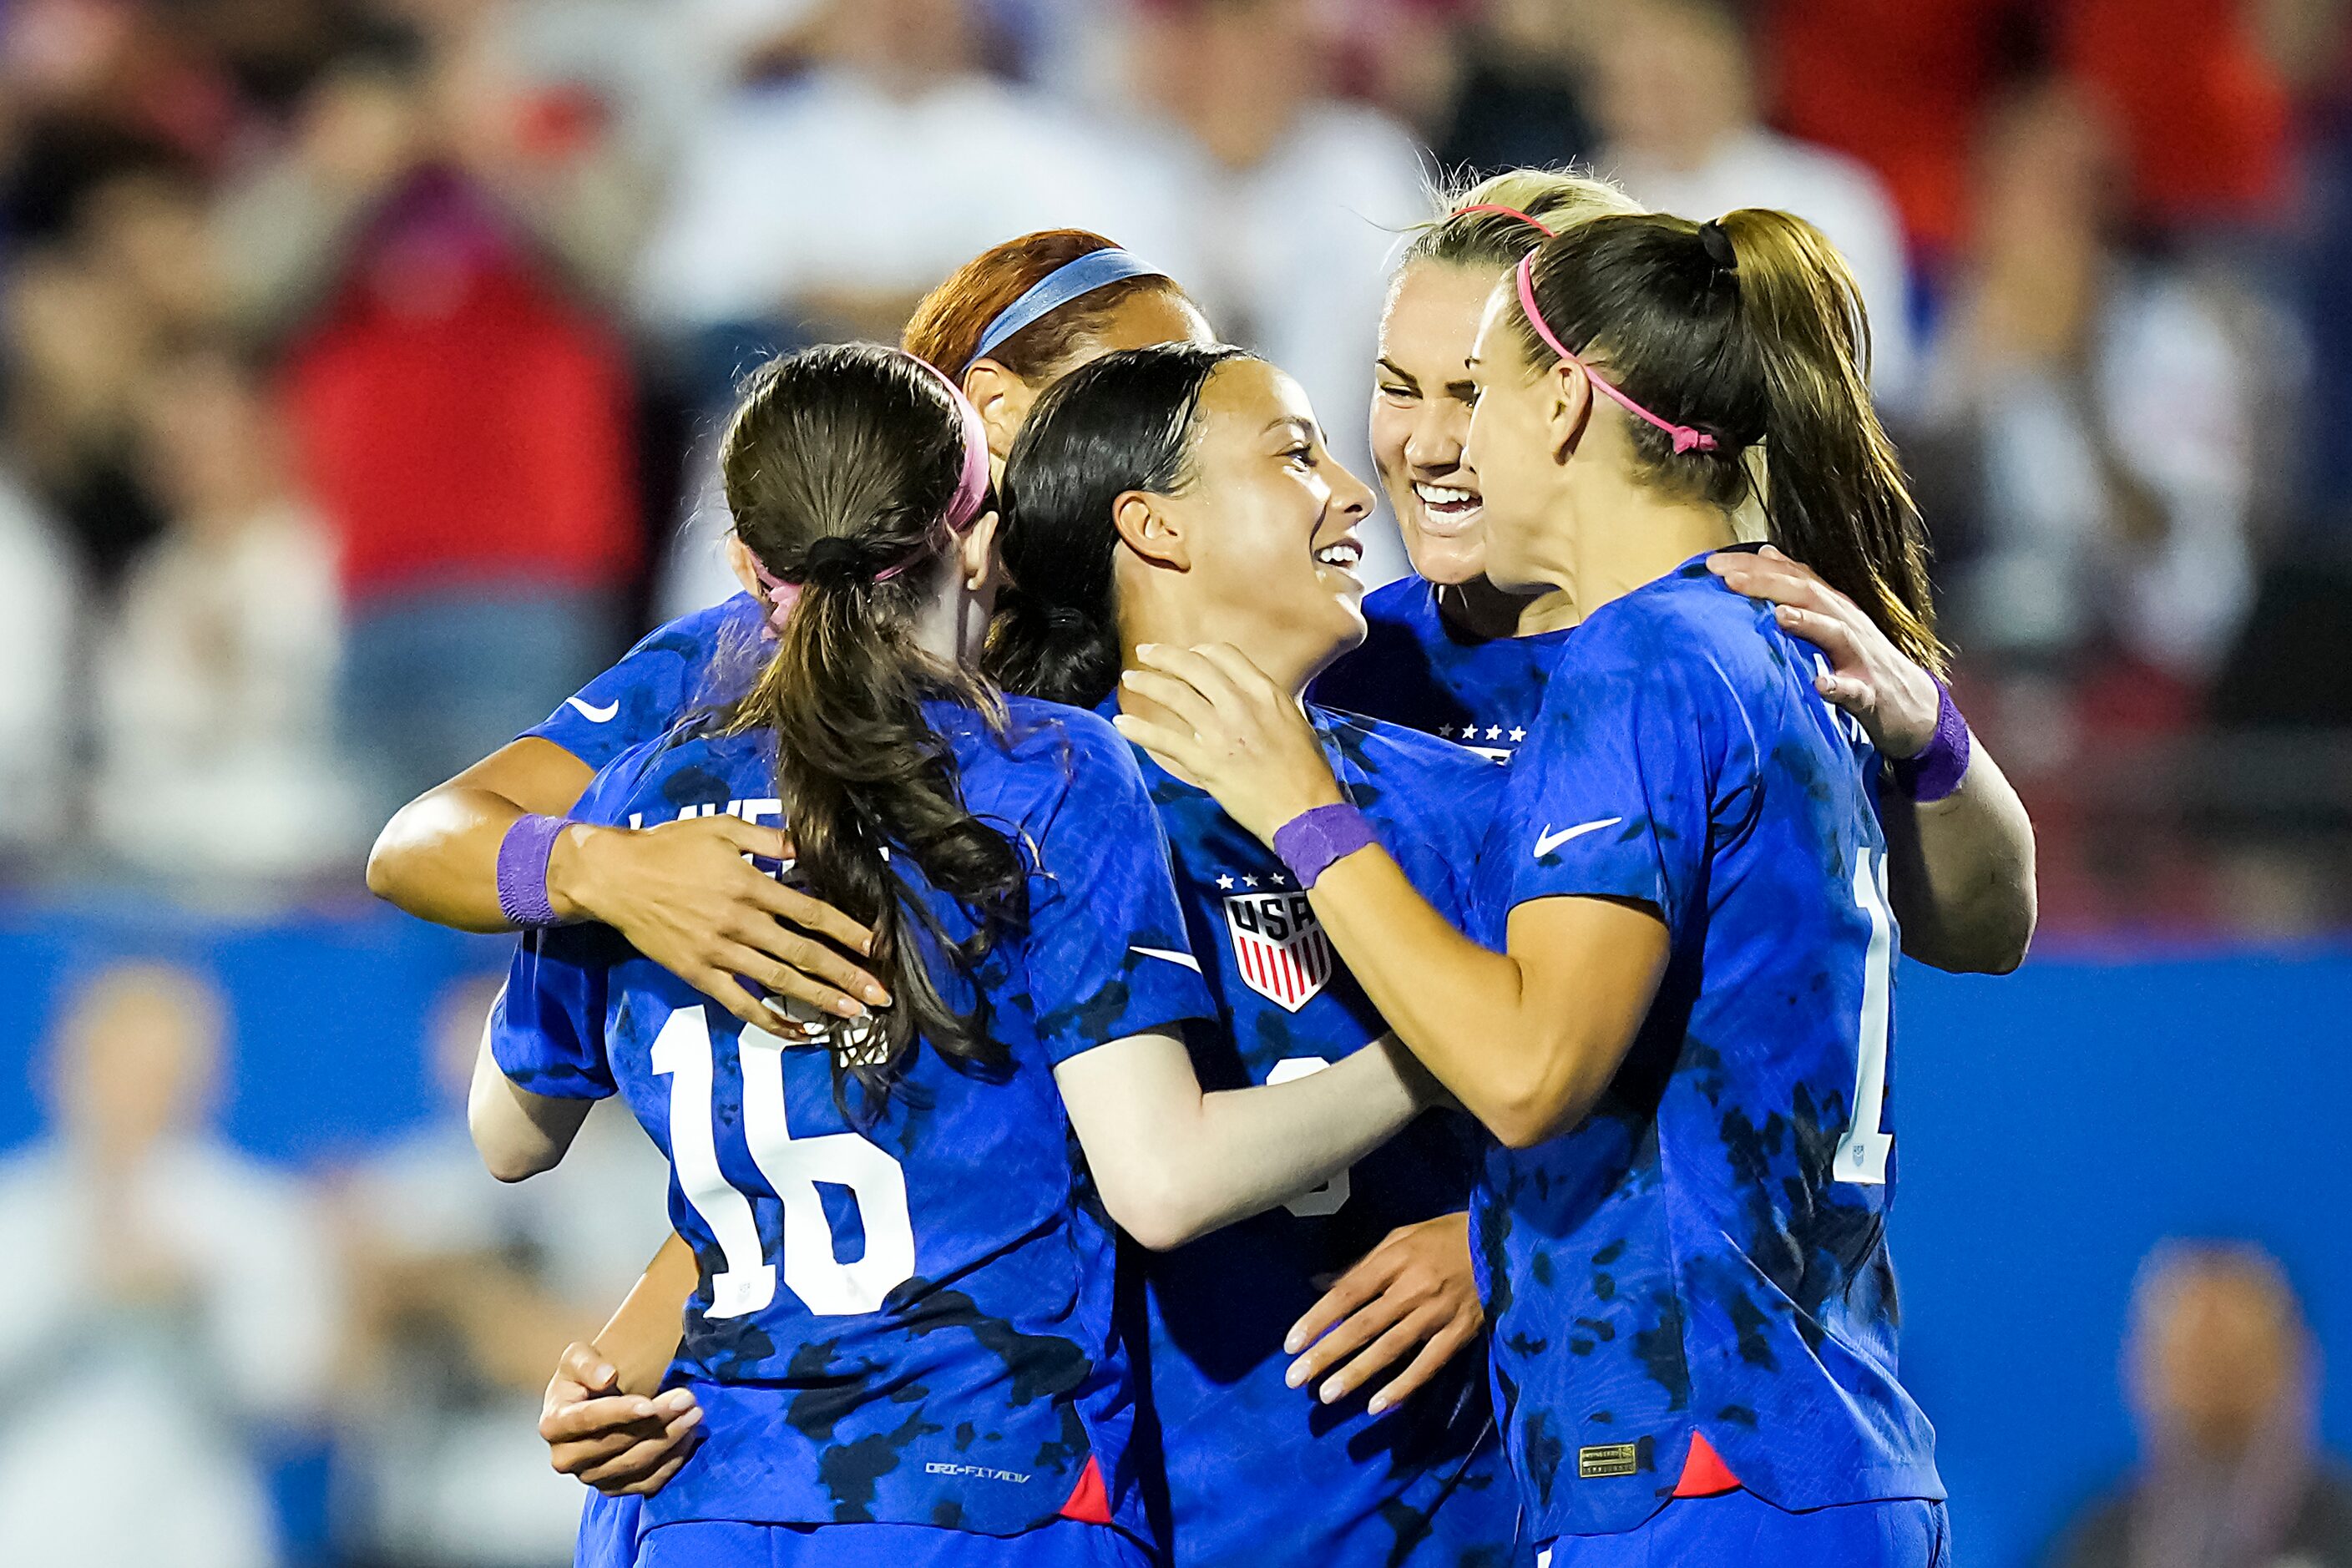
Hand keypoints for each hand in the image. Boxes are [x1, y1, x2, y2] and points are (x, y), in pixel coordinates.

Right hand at [541, 1341, 702, 1496]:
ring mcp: (591, 1477)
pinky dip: (672, 1461)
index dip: (620, 1413)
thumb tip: (607, 1377)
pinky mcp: (614, 1489)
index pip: (588, 1420)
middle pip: (617, 1443)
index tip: (651, 1405)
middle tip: (687, 1399)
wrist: (590, 1403)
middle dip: (657, 1421)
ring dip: (670, 1439)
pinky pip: (647, 1482)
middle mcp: (567, 1458)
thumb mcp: (578, 1357)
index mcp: (554, 1425)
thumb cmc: (584, 1376)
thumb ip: (587, 1363)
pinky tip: (689, 1436)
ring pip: (636, 1464)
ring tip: (695, 1413)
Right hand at [548, 814, 890, 1032]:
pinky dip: (770, 1019)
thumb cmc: (670, 847)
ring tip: (852, 1014)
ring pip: (778, 981)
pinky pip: (740, 1003)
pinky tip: (797, 1031)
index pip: (810, 913)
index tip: (875, 947)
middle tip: (880, 995)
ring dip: (819, 999)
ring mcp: (718, 952)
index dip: (846, 931)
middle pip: (803, 953)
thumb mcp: (722, 828)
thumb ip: (768, 839)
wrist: (615, 877)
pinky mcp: (698, 974)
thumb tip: (806, 846)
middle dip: (846, 975)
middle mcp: (739, 922)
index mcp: (749, 885)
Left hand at [1111, 644, 1343, 844]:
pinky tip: (1122, 724)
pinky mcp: (1205, 762)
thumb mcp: (1294, 723)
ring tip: (1130, 679)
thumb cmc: (1306, 772)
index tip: (1188, 656)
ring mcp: (1220, 732)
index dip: (1200, 652)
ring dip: (1147, 683)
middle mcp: (1240, 704)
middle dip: (1164, 656)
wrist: (1305, 811)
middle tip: (1145, 653)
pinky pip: (1164, 740)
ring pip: (1174, 694)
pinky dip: (1138, 730)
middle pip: (1193, 666)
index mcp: (1265, 693)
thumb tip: (1249, 697)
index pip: (1224, 654)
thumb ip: (1267, 704)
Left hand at [1283, 1212, 1481, 1416]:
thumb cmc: (1443, 1238)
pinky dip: (1403, 1386)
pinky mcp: (1460, 1333)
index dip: (1317, 1318)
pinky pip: (1428, 1364)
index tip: (1291, 1344)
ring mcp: (1437, 1313)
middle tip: (1296, 1379)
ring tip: (1328, 1395)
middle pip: (1363, 1325)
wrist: (1502, 1242)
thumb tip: (1317, 1284)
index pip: (1347, 1293)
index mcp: (1394, 1259)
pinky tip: (1378, 1405)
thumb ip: (1360, 1265)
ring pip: (1390, 1348)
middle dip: (1327, 1353)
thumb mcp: (1400, 1238)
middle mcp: (1412, 1287)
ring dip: (1357, 1373)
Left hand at [1707, 546, 1941, 758]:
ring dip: (1808, 622)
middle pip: (1808, 594)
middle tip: (1727, 577)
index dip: (1753, 567)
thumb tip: (1764, 554)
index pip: (1792, 576)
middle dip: (1768, 582)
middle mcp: (1846, 623)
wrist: (1913, 707)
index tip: (1712, 563)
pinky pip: (1855, 690)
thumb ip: (1798, 590)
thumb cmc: (1861, 663)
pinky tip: (1820, 685)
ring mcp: (1861, 657)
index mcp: (1832, 607)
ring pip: (1836, 632)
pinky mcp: (1871, 692)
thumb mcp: (1828, 621)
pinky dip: (1838, 686)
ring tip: (1778, 614)